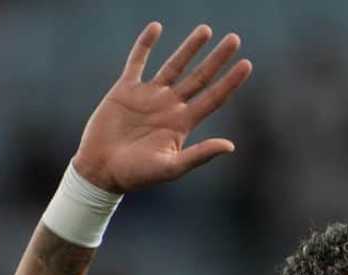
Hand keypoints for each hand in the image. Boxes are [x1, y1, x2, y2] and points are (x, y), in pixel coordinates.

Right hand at [72, 22, 251, 192]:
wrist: (101, 170)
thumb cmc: (137, 175)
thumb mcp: (171, 167)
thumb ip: (199, 155)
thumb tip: (230, 146)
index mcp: (183, 124)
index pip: (213, 98)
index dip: (230, 82)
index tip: (246, 64)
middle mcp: (170, 107)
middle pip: (200, 77)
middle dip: (217, 59)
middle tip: (235, 39)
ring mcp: (149, 96)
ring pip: (174, 65)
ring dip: (190, 47)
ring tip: (206, 30)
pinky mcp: (125, 90)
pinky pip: (137, 61)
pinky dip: (145, 44)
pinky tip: (156, 27)